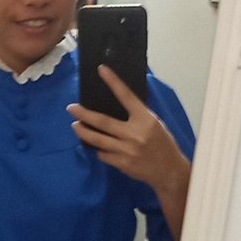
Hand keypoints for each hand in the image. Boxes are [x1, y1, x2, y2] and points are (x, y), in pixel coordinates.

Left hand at [67, 65, 190, 240]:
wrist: (169, 170)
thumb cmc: (162, 144)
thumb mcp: (154, 124)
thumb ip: (137, 116)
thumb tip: (115, 106)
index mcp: (145, 119)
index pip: (126, 96)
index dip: (114, 82)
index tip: (102, 70)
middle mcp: (134, 133)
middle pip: (102, 121)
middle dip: (84, 114)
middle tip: (71, 108)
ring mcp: (127, 150)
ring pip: (97, 139)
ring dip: (83, 132)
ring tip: (76, 126)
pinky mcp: (122, 163)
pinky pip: (103, 154)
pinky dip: (99, 149)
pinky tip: (98, 146)